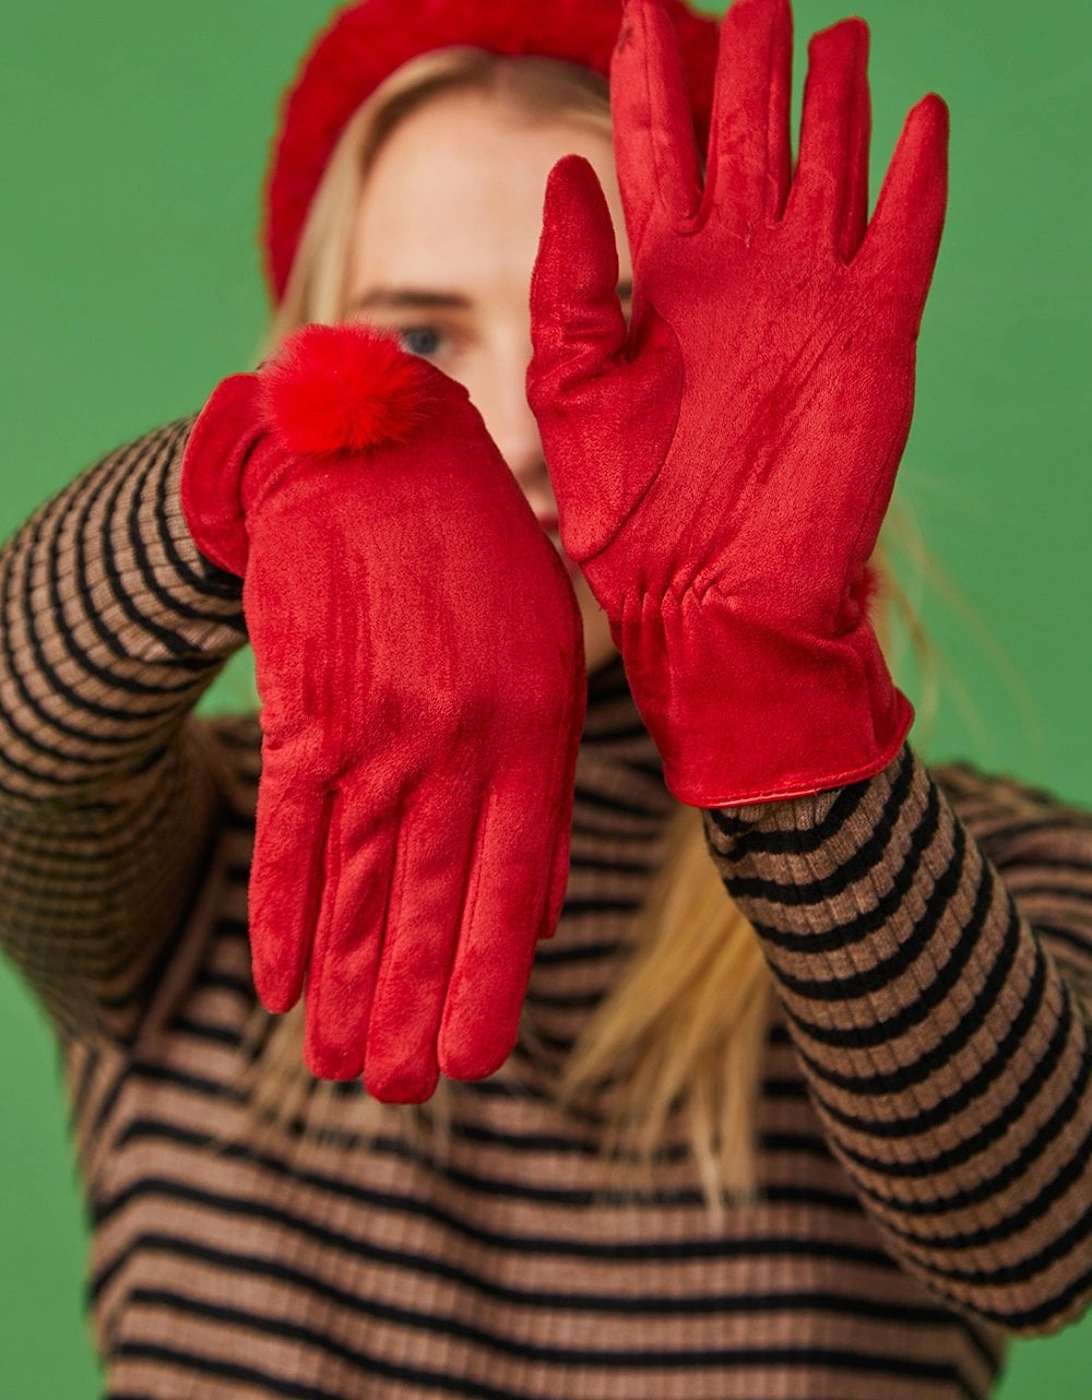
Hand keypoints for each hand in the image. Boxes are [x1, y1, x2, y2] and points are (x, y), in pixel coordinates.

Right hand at [182, 324, 584, 1100]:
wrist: (377, 467)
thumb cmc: (482, 571)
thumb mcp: (549, 666)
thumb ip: (546, 792)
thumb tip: (546, 916)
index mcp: (529, 736)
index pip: (509, 889)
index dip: (485, 982)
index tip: (470, 1063)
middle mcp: (453, 745)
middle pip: (425, 904)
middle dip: (409, 1007)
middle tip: (395, 1094)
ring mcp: (372, 729)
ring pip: (355, 883)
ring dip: (344, 983)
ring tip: (335, 1066)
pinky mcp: (303, 710)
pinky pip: (287, 828)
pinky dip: (280, 908)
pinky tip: (276, 980)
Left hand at [528, 0, 947, 804]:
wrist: (715, 606)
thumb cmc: (633, 522)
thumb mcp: (575, 395)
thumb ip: (570, 286)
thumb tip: (566, 172)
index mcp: (661, 287)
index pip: (656, 152)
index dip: (651, 76)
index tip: (640, 3)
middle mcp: (739, 279)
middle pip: (749, 141)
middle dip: (749, 65)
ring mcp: (812, 302)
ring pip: (830, 170)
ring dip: (834, 101)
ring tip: (837, 31)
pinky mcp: (875, 337)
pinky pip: (904, 237)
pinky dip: (916, 178)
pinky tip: (922, 116)